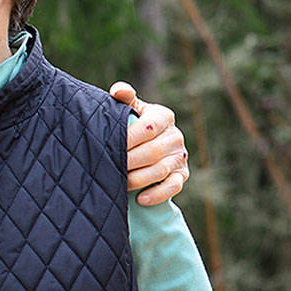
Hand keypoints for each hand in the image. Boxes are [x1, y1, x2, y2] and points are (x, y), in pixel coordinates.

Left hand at [110, 81, 189, 206]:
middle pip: (152, 152)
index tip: (108, 146)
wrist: (144, 143)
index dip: (127, 138)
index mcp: (163, 116)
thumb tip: (117, 91)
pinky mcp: (182, 175)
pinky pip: (173, 187)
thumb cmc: (132, 124)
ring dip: (138, 179)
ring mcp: (180, 156)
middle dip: (129, 161)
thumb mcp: (129, 109)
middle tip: (109, 167)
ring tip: (119, 183)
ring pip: (160, 170)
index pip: (147, 128)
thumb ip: (124, 97)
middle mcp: (175, 136)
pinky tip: (141, 199)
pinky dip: (157, 194)